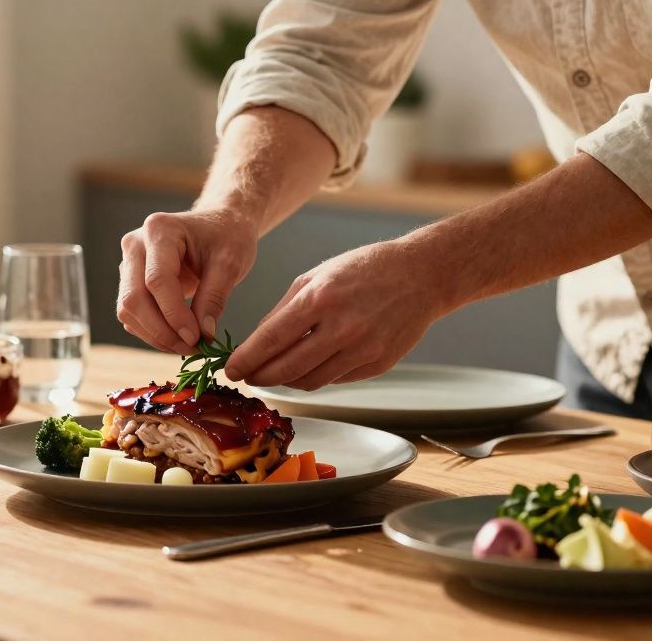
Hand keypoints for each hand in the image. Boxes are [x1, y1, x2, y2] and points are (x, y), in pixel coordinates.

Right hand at [117, 209, 257, 354]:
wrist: (220, 225)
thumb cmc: (227, 237)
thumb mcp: (230, 263)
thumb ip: (214, 297)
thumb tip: (202, 335)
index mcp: (159, 230)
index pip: (157, 280)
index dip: (174, 314)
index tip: (197, 338)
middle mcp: (135, 245)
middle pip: (134, 298)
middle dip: (161, 331)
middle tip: (193, 347)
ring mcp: (129, 263)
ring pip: (128, 310)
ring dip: (156, 336)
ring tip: (190, 346)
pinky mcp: (130, 282)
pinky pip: (133, 315)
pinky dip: (153, 332)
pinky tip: (179, 337)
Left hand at [225, 241, 450, 389]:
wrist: (421, 276)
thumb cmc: (363, 269)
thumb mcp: (316, 276)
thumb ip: (284, 310)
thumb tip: (256, 342)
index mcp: (320, 299)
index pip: (271, 340)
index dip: (246, 360)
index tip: (231, 370)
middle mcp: (341, 329)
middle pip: (287, 369)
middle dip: (261, 377)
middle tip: (248, 377)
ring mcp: (362, 350)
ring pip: (310, 381)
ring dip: (286, 381)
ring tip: (274, 373)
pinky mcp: (377, 365)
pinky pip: (335, 380)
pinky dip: (315, 376)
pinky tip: (308, 366)